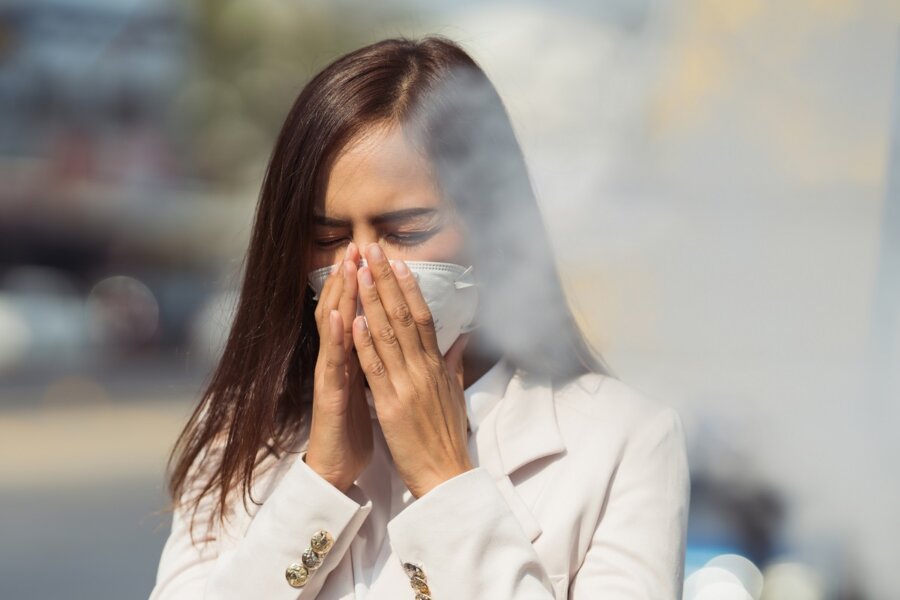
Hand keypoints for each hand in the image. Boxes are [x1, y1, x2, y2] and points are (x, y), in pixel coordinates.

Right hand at [306, 242, 373, 493]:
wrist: (336, 466)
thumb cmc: (353, 427)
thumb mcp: (374, 388)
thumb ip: (383, 361)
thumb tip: (397, 342)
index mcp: (357, 357)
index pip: (363, 313)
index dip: (371, 285)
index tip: (380, 256)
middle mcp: (340, 360)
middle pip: (344, 311)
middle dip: (351, 279)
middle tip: (357, 247)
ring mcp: (331, 375)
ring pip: (333, 329)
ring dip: (339, 296)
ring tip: (345, 268)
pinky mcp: (328, 395)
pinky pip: (332, 363)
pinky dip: (335, 338)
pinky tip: (338, 316)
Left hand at [351, 242, 473, 498]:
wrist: (446, 474)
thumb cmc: (447, 437)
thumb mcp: (455, 394)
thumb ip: (453, 364)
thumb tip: (459, 340)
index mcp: (437, 366)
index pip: (423, 317)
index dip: (409, 287)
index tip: (397, 262)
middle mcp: (424, 369)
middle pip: (404, 316)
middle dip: (387, 280)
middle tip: (374, 249)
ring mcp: (408, 385)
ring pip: (388, 335)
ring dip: (372, 300)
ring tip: (361, 271)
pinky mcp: (392, 405)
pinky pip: (376, 368)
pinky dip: (365, 342)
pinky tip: (355, 319)